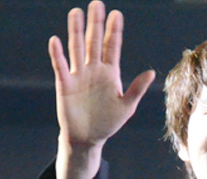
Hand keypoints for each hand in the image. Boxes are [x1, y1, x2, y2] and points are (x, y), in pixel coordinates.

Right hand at [49, 1, 154, 178]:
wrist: (88, 138)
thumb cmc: (108, 122)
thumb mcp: (127, 107)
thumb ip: (137, 89)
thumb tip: (151, 72)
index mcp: (110, 73)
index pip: (112, 47)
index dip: (115, 31)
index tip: (117, 15)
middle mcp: (94, 70)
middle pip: (94, 42)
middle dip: (96, 24)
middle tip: (97, 4)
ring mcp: (79, 75)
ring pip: (76, 48)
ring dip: (75, 31)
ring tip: (76, 12)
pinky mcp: (65, 85)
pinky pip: (61, 67)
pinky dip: (58, 55)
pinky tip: (56, 41)